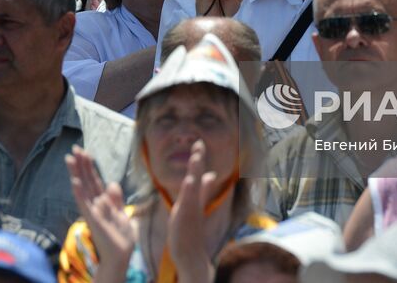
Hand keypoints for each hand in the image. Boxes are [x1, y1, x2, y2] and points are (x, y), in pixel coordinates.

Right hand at [65, 146, 135, 272]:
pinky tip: (75, 181)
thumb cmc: (121, 238)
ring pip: (83, 188)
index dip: (90, 166)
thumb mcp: (121, 214)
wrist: (121, 256)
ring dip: (77, 173)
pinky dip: (79, 192)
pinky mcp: (92, 219)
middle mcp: (95, 204)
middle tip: (75, 148)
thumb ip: (116, 199)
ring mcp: (92, 211)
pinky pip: (84, 204)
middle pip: (88, 180)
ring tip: (70, 158)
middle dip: (81, 164)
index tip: (85, 152)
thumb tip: (112, 183)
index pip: (95, 180)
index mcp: (103, 202)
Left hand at [167, 142, 217, 281]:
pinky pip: (188, 201)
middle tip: (198, 142)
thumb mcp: (195, 207)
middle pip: (197, 175)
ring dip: (195, 170)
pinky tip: (190, 180)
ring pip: (193, 185)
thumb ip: (202, 190)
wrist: (191, 254)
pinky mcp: (186, 216)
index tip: (198, 142)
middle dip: (198, 158)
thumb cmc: (190, 231)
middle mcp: (195, 200)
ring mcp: (191, 208)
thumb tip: (210, 174)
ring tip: (195, 156)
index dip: (199, 158)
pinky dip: (190, 190)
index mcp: (195, 196)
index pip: (199, 173)